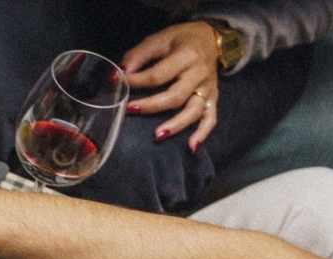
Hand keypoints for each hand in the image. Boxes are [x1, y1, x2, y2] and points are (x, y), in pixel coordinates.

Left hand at [121, 21, 219, 151]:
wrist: (212, 38)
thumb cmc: (180, 40)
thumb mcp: (159, 39)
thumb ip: (139, 55)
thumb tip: (119, 74)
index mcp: (186, 55)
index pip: (159, 75)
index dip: (137, 82)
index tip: (119, 84)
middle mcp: (199, 73)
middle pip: (176, 95)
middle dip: (152, 106)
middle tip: (131, 110)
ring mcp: (208, 88)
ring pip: (194, 110)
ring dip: (176, 124)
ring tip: (157, 135)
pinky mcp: (213, 97)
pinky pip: (211, 117)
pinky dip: (202, 133)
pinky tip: (191, 147)